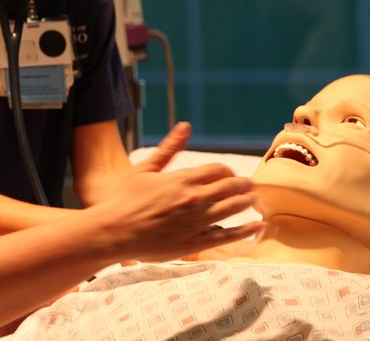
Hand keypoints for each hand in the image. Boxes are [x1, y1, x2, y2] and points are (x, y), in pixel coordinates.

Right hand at [88, 122, 263, 262]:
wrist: (113, 231)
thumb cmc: (124, 199)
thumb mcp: (145, 168)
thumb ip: (169, 148)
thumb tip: (185, 126)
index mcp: (183, 179)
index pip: (219, 170)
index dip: (228, 170)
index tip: (229, 174)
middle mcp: (194, 199)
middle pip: (232, 187)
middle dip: (244, 184)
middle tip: (250, 185)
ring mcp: (197, 222)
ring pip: (234, 208)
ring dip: (248, 202)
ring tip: (254, 200)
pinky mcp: (195, 243)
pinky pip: (228, 236)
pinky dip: (246, 230)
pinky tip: (257, 226)